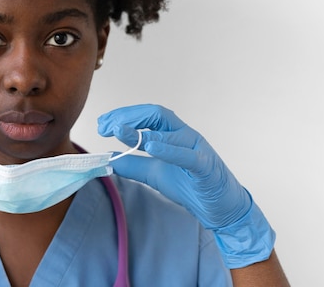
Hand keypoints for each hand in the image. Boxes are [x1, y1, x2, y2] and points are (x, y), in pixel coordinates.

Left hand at [98, 104, 274, 268]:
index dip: (122, 116)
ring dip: (142, 131)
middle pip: (156, 114)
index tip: (102, 123)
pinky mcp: (206, 167)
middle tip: (105, 126)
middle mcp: (185, 135)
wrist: (221, 209)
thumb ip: (132, 164)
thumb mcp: (154, 174)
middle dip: (128, 116)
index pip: (146, 115)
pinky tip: (151, 147)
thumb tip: (108, 158)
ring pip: (171, 132)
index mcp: (173, 134)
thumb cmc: (191, 185)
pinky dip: (169, 150)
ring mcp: (197, 149)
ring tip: (118, 130)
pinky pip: (188, 156)